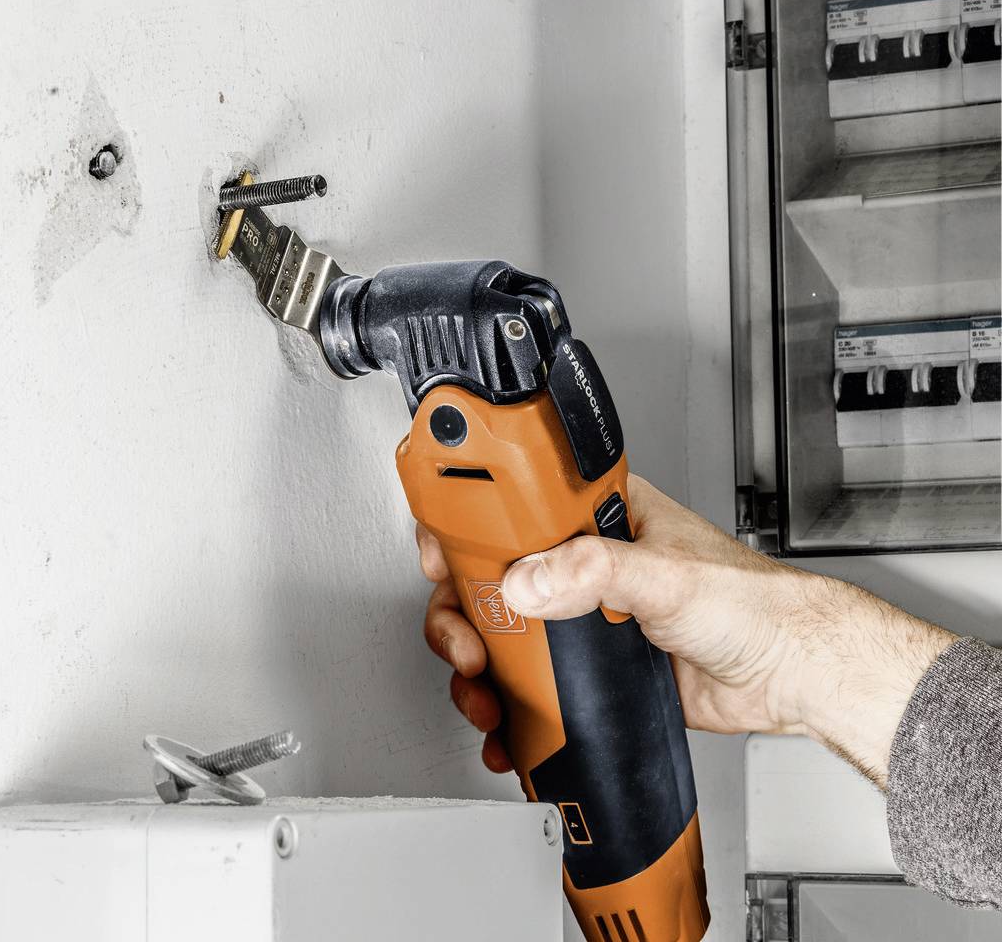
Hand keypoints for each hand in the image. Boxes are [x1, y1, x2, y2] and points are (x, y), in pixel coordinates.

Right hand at [418, 473, 954, 785]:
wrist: (791, 675)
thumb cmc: (755, 604)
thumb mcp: (667, 574)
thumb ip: (595, 571)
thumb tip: (528, 581)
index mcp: (594, 516)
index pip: (508, 505)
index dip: (462, 527)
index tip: (440, 557)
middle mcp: (581, 562)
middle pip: (489, 579)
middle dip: (462, 616)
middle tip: (467, 644)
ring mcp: (582, 617)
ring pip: (502, 636)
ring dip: (479, 670)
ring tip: (486, 695)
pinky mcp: (588, 667)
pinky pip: (529, 684)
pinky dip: (508, 709)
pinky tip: (509, 727)